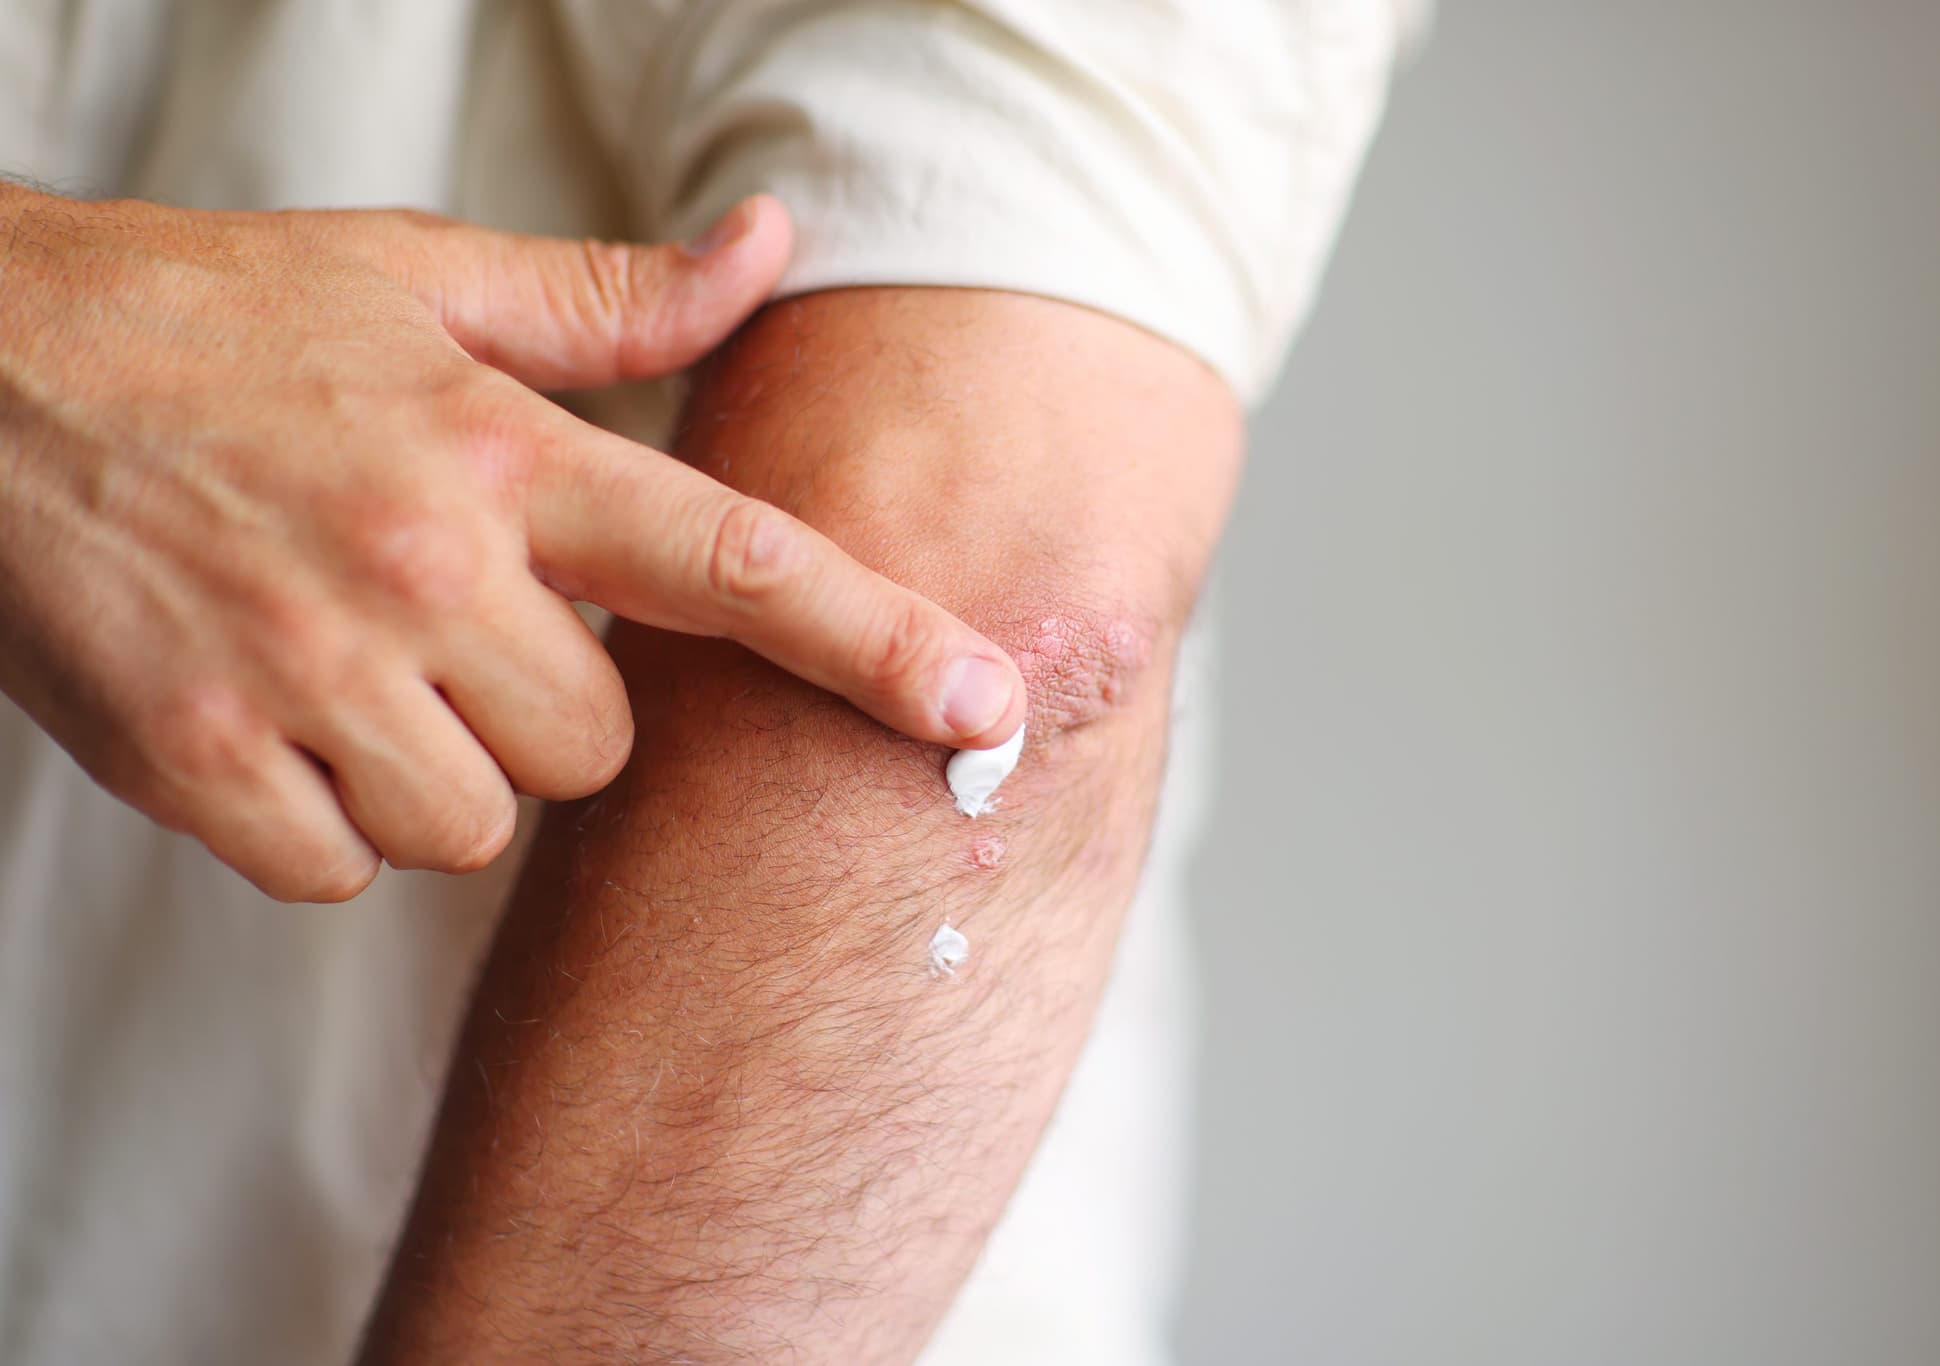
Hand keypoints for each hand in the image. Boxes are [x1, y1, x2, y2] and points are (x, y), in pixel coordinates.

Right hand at [0, 187, 1025, 900]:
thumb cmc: (214, 323)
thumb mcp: (419, 279)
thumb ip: (615, 300)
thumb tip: (772, 246)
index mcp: (500, 452)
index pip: (736, 559)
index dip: (882, 643)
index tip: (990, 707)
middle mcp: (422, 569)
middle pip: (604, 750)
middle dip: (551, 709)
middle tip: (452, 622)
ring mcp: (302, 672)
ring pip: (478, 823)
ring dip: (438, 771)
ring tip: (349, 660)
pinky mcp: (192, 759)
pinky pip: (341, 869)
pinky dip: (320, 821)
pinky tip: (269, 716)